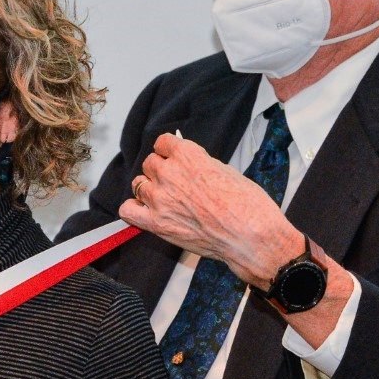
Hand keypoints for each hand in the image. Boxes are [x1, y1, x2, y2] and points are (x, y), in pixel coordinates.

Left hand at [121, 131, 354, 349]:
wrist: (250, 236)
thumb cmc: (248, 205)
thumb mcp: (226, 171)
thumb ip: (201, 165)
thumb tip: (190, 165)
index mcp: (188, 156)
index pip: (163, 142)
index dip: (169, 151)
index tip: (173, 158)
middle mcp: (169, 174)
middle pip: (150, 163)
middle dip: (161, 170)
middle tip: (175, 184)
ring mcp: (160, 199)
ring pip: (138, 184)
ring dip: (149, 189)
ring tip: (164, 199)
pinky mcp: (156, 224)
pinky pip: (128, 210)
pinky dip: (134, 209)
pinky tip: (146, 212)